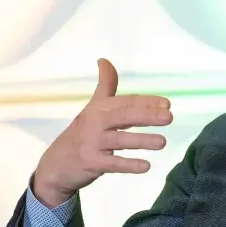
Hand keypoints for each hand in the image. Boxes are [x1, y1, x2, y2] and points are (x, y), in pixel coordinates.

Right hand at [32, 58, 172, 206]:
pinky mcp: (91, 163)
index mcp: (98, 108)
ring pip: (119, 140)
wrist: (56, 164)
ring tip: (163, 142)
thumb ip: (105, 86)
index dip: (146, 102)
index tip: (167, 103)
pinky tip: (146, 166)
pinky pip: (113, 164)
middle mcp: (94, 123)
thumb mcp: (92, 108)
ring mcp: (92, 143)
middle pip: (123, 116)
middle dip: (146, 116)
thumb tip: (104, 60)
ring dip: (141, 140)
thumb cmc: (81, 134)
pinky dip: (129, 165)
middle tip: (169, 117)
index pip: (125, 102)